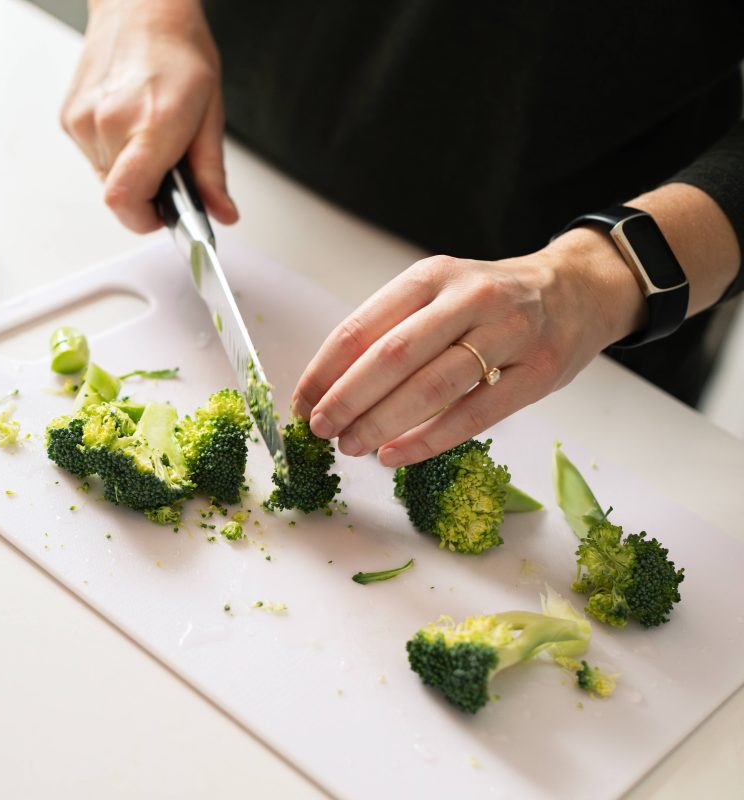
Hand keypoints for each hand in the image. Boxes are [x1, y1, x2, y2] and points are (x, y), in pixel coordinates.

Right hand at [60, 0, 237, 231]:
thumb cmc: (178, 50)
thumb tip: (221, 213)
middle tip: (165, 159)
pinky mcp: (69, 119)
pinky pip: (92, 157)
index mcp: (151, 124)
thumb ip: (211, 171)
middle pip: (120, 196)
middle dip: (145, 191)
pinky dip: (112, 151)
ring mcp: (83, 122)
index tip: (163, 215)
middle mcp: (109, 124)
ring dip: (128, 170)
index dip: (146, 220)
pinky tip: (126, 120)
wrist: (141, 8)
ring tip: (146, 131)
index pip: (126, 202)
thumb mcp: (210, 112)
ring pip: (105, 178)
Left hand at [291, 229, 647, 466]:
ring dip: (382, 422)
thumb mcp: (437, 296)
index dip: (324, 369)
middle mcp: (469, 298)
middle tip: (320, 429)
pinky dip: (429, 440)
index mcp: (431, 277)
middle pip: (393, 356)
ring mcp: (509, 334)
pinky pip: (475, 414)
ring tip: (351, 447)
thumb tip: (326, 387)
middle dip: (347, 398)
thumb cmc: (489, 302)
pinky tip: (396, 455)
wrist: (577, 288)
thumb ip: (390, 332)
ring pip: (433, 385)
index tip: (301, 401)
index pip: (362, 326)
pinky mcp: (540, 371)